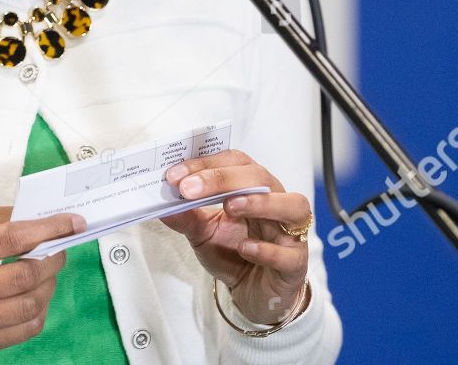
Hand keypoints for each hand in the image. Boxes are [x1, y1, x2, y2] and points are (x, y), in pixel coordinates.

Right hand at [0, 204, 84, 355]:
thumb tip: (36, 216)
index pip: (12, 239)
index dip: (49, 229)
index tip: (74, 223)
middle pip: (25, 276)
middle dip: (53, 259)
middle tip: (59, 249)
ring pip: (29, 306)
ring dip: (49, 286)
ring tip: (46, 273)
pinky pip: (23, 331)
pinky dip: (38, 311)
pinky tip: (35, 297)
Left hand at [158, 149, 309, 325]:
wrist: (252, 294)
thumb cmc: (233, 254)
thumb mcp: (203, 234)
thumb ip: (186, 218)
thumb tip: (161, 207)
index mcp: (254, 187)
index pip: (235, 162)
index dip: (206, 164)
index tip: (175, 176)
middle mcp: (277, 202)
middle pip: (260, 177)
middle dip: (223, 179)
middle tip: (189, 189)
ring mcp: (291, 233)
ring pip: (292, 206)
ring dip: (260, 202)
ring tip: (230, 206)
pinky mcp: (296, 263)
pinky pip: (289, 253)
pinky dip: (267, 249)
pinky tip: (244, 248)